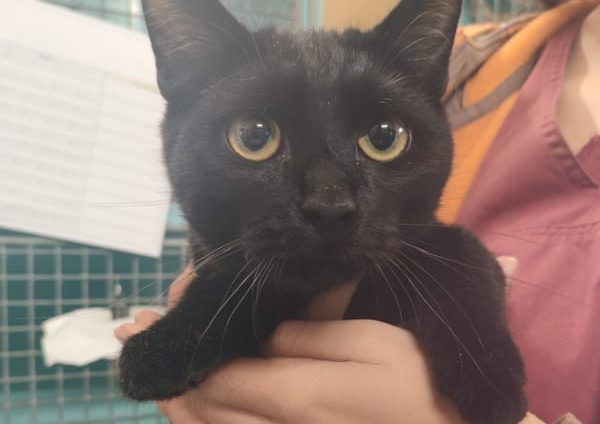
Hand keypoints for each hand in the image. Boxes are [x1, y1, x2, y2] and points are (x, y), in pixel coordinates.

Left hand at [115, 257, 538, 423]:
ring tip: (145, 364)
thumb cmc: (417, 386)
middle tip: (132, 331)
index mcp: (294, 393)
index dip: (185, 337)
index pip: (217, 369)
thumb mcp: (373, 344)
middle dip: (165, 361)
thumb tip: (264, 331)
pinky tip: (186, 407)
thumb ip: (313, 336)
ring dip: (170, 394)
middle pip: (200, 401)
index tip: (153, 312)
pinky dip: (197, 422)